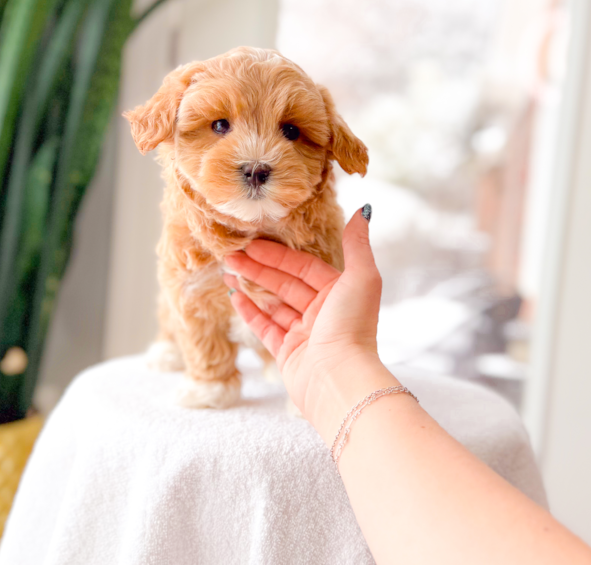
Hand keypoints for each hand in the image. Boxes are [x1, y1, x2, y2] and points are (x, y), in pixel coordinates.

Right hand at [224, 206, 393, 434]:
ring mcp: (304, 333)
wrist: (338, 379)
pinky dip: (249, 311)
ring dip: (250, 287)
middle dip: (258, 268)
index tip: (252, 243)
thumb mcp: (361, 278)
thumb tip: (363, 211)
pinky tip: (234, 297)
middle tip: (230, 254)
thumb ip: (357, 245)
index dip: (278, 255)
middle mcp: (322, 312)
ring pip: (273, 304)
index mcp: (338, 293)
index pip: (303, 266)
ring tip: (227, 271)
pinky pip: (265, 327)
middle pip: (285, 283)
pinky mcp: (287, 353)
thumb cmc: (352, 327)